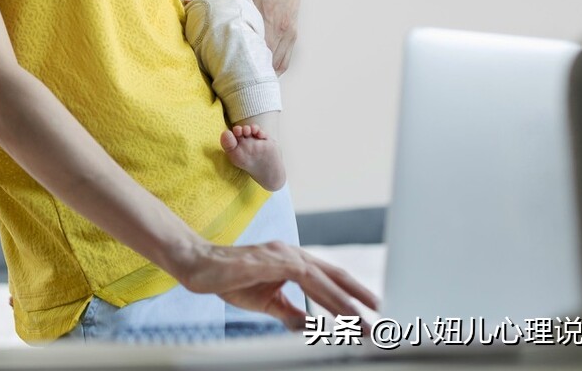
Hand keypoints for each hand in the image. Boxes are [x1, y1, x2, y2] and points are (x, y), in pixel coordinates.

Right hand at [178, 240, 378, 331]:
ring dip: (346, 303)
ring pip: (325, 278)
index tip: (373, 307)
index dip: (352, 290)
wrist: (199, 267)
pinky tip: (336, 312)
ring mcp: (283, 254)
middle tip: (382, 315)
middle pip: (335, 274)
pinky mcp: (273, 260)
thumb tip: (310, 328)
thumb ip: (290, 313)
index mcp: (291, 260)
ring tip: (364, 323)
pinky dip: (325, 296)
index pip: (329, 275)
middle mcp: (292, 252)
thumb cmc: (229, 280)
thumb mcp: (266, 302)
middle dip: (360, 296)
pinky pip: (307, 279)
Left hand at [199, 0, 300, 73]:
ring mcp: (288, 33)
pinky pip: (285, 59)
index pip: (254, 45)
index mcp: (265, 14)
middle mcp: (279, 27)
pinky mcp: (293, 34)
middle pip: (265, 59)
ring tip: (244, 82)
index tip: (227, 73)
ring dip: (262, 73)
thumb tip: (187, 1)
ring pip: (276, 63)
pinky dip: (273, 69)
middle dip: (249, 72)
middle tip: (232, 82)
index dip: (241, 62)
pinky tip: (261, 74)